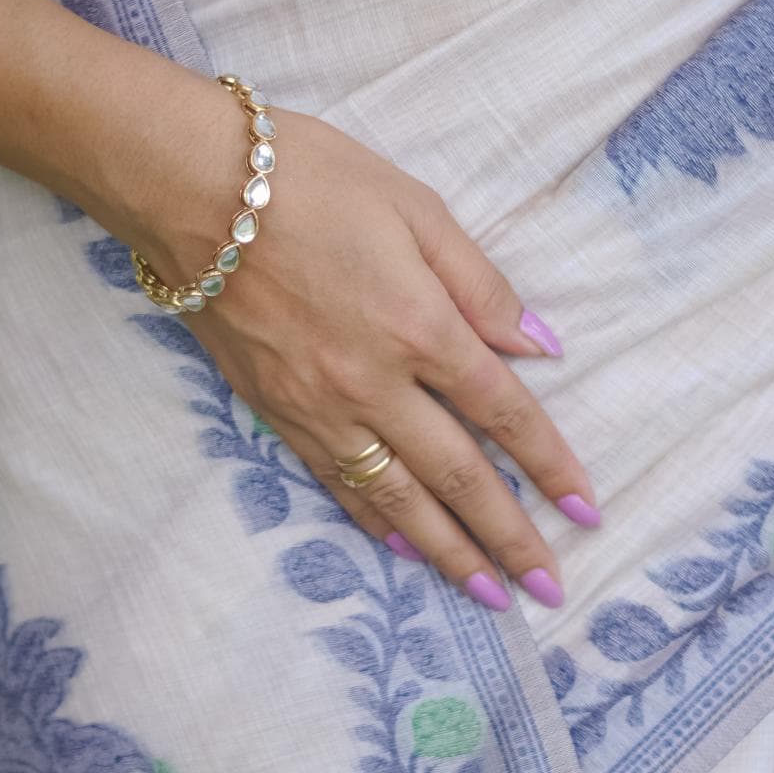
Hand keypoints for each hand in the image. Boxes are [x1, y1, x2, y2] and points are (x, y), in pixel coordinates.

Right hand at [118, 80, 598, 609]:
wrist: (188, 187)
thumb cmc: (308, 178)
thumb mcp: (414, 206)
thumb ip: (479, 283)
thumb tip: (537, 345)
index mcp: (421, 326)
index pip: (503, 413)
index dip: (549, 466)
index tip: (586, 510)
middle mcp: (375, 383)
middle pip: (458, 475)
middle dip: (509, 537)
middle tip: (549, 589)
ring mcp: (320, 406)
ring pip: (397, 497)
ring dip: (448, 552)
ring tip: (488, 593)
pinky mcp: (273, 411)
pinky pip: (336, 482)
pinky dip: (374, 521)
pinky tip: (402, 547)